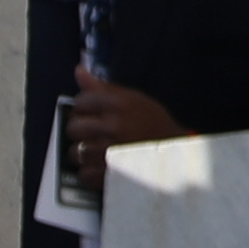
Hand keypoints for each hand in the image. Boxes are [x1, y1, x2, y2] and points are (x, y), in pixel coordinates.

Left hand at [63, 68, 188, 186]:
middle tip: (94, 132)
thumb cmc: (155, 124)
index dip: (84, 107)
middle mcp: (112, 127)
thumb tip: (79, 71)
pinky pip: (83, 173)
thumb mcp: (134, 99)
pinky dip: (90, 171)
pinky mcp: (107, 176)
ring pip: (74, 152)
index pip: (81, 101)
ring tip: (98, 150)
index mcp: (119, 104)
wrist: (174, 155)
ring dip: (83, 152)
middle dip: (80, 130)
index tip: (92, 112)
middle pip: (73, 127)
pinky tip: (102, 165)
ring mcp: (108, 153)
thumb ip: (104, 87)